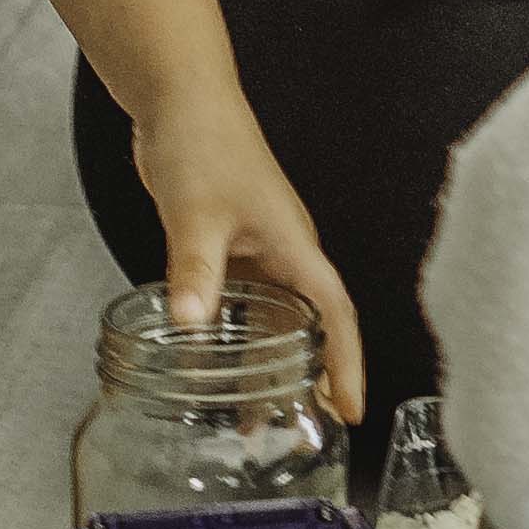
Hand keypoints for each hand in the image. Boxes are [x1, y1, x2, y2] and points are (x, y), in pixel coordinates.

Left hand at [134, 88, 364, 415]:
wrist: (180, 99)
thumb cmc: (205, 142)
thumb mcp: (197, 215)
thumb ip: (195, 271)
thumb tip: (192, 322)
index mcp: (295, 246)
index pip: (336, 316)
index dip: (347, 364)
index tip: (349, 408)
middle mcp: (284, 251)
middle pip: (310, 326)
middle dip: (312, 378)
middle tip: (302, 428)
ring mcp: (257, 247)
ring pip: (274, 317)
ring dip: (269, 362)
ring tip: (255, 413)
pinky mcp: (228, 241)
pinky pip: (243, 300)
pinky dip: (234, 333)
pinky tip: (213, 358)